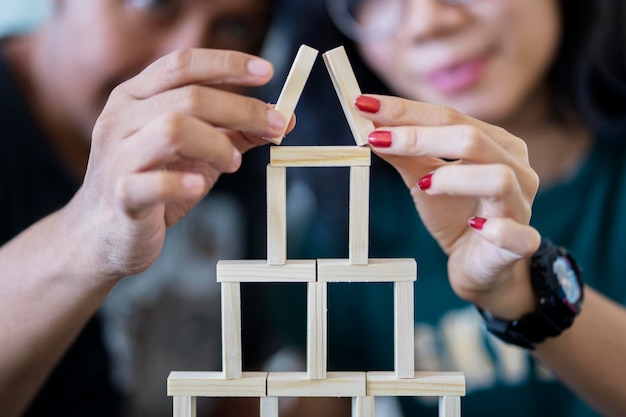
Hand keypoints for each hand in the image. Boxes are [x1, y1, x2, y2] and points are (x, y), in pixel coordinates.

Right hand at [67, 48, 288, 282]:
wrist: (103, 234)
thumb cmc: (154, 184)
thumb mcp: (197, 153)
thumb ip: (234, 133)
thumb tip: (285, 119)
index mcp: (136, 98)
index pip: (182, 65)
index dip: (227, 64)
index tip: (267, 72)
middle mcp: (121, 119)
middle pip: (189, 97)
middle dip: (241, 109)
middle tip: (275, 126)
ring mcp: (117, 157)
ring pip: (173, 130)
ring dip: (217, 144)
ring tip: (233, 164)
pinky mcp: (120, 196)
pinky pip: (150, 184)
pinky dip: (180, 183)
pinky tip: (198, 186)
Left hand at [358, 95, 540, 314]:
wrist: (480, 266)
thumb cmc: (457, 216)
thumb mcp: (424, 180)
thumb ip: (404, 154)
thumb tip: (370, 125)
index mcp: (495, 144)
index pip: (449, 117)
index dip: (406, 111)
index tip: (364, 104)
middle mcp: (515, 168)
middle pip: (471, 139)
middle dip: (420, 136)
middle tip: (377, 139)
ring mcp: (521, 205)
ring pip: (498, 178)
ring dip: (455, 178)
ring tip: (423, 185)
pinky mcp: (521, 243)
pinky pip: (515, 234)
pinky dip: (495, 228)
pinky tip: (474, 225)